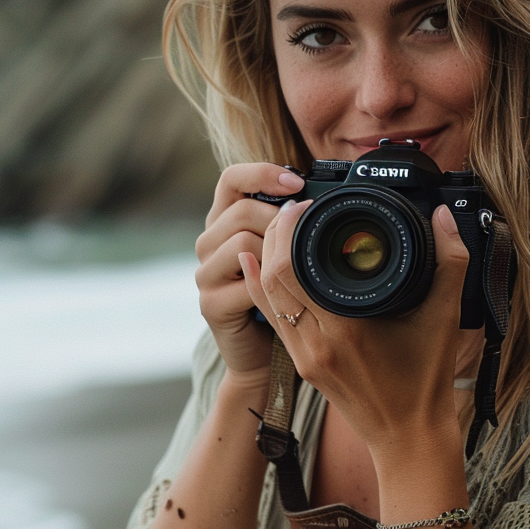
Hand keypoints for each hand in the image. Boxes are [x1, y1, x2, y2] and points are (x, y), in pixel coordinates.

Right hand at [194, 163, 303, 379]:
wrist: (265, 354)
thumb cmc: (283, 297)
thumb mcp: (287, 252)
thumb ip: (292, 222)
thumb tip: (325, 193)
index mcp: (225, 221)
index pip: (232, 179)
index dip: (263, 174)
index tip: (298, 183)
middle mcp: (208, 242)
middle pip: (241, 211)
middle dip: (279, 222)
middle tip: (305, 241)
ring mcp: (204, 273)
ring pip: (242, 241)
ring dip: (276, 255)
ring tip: (294, 273)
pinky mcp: (210, 303)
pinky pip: (245, 280)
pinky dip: (271, 286)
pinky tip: (285, 296)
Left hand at [239, 200, 470, 457]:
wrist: (408, 438)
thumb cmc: (426, 382)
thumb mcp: (445, 319)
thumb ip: (450, 264)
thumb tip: (445, 216)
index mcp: (345, 330)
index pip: (292, 268)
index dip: (288, 228)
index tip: (305, 203)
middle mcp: (315, 344)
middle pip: (272, 277)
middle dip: (274, 235)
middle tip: (292, 207)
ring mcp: (303, 357)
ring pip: (266, 297)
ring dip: (265, 257)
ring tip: (279, 226)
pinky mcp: (301, 365)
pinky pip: (271, 317)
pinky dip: (261, 287)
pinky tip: (256, 263)